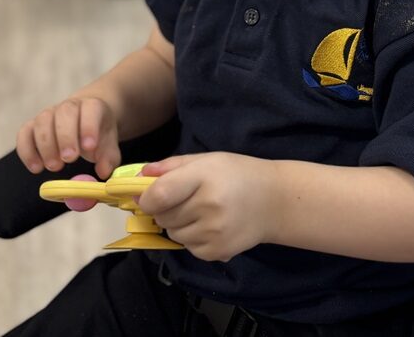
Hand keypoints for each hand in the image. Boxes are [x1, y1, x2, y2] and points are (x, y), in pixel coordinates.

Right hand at [16, 96, 120, 179]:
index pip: (91, 109)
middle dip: (66, 136)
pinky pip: (24, 133)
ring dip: (46, 145)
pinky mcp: (33, 125)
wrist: (85, 118)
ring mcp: (49, 114)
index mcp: (93, 106)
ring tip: (54, 167)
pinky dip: (27, 151)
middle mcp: (69, 106)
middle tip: (69, 159)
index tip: (89, 147)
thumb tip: (104, 172)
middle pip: (65, 113)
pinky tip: (36, 168)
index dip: (89, 127)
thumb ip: (109, 157)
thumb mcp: (109, 144)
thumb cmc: (97, 133)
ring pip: (42, 121)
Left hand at [137, 153, 279, 261]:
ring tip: (200, 211)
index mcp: (204, 178)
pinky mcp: (217, 252)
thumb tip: (139, 177)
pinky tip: (210, 224)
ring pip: (173, 234)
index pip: (159, 195)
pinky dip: (191, 237)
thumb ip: (171, 166)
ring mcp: (214, 232)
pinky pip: (187, 247)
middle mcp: (209, 207)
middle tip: (184, 198)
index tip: (145, 196)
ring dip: (178, 224)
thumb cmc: (238, 174)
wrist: (274, 200)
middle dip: (164, 209)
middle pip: (162, 216)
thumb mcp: (207, 160)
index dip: (145, 198)